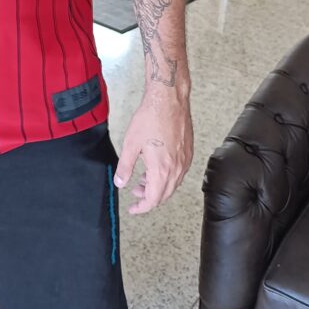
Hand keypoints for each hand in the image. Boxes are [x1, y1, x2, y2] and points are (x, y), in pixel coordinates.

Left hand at [113, 91, 192, 213]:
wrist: (168, 100)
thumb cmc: (150, 118)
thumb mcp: (131, 144)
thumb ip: (125, 167)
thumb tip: (120, 183)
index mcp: (162, 170)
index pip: (153, 199)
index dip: (142, 207)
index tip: (133, 208)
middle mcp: (177, 168)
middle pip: (165, 194)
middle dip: (149, 197)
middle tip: (135, 192)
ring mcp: (185, 160)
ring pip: (173, 184)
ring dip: (158, 186)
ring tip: (143, 179)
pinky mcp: (188, 151)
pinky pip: (179, 172)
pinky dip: (167, 176)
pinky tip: (156, 167)